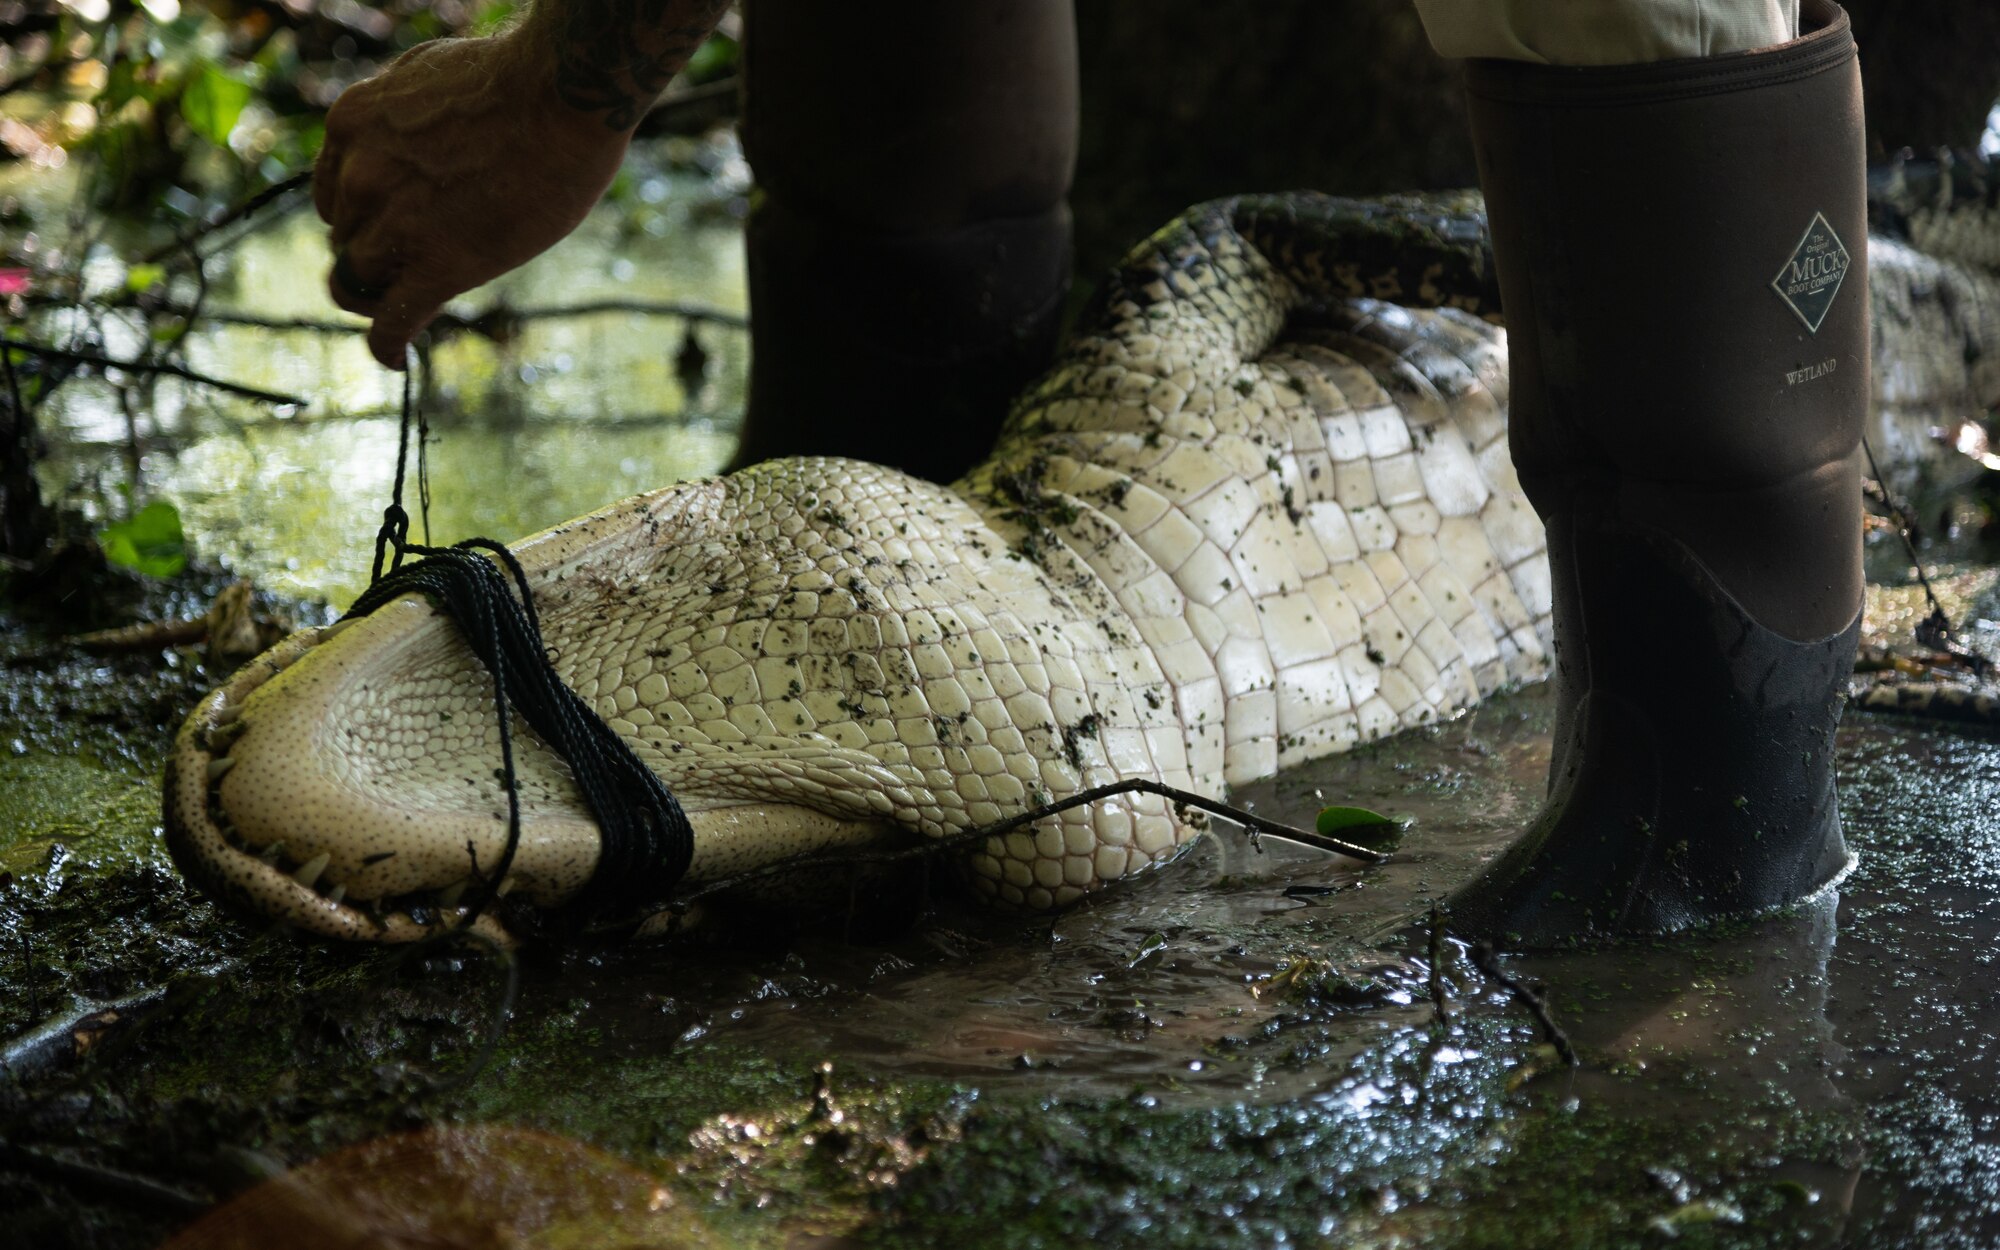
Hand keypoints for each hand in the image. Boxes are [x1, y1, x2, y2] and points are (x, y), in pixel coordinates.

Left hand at [315, 34, 634, 367]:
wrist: (560, 98)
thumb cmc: (514, 78)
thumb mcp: (426, 72)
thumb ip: (398, 111)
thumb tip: (399, 136)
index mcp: (350, 126)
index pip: (333, 195)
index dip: (362, 216)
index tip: (392, 226)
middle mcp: (359, 178)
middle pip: (347, 239)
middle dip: (377, 250)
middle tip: (423, 254)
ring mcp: (395, 227)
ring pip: (360, 281)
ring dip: (384, 291)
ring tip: (417, 294)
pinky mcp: (437, 268)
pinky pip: (392, 322)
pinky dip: (386, 345)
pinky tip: (392, 357)